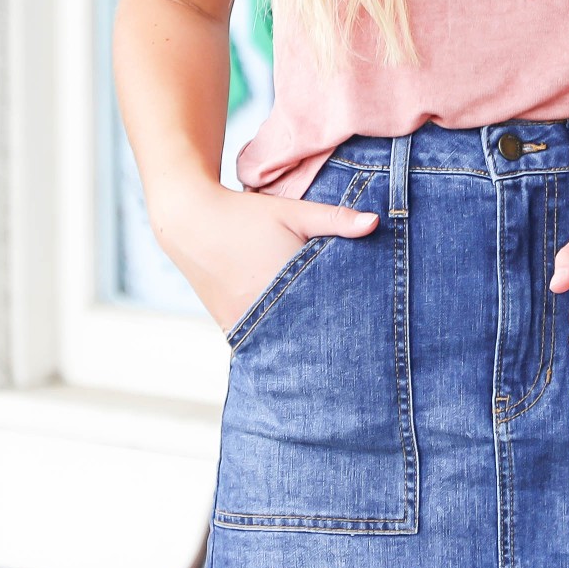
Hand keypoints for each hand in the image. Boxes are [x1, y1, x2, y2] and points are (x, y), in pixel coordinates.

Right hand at [151, 179, 380, 335]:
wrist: (191, 221)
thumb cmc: (246, 214)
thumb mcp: (293, 212)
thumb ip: (335, 219)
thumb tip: (376, 222)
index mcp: (284, 282)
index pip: (326, 314)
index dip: (346, 324)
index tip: (366, 335)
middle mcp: (261, 310)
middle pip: (305, 335)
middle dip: (327, 340)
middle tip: (354, 354)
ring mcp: (242, 322)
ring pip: (280, 343)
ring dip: (300, 343)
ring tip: (326, 355)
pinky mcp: (228, 325)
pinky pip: (258, 342)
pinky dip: (275, 342)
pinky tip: (292, 346)